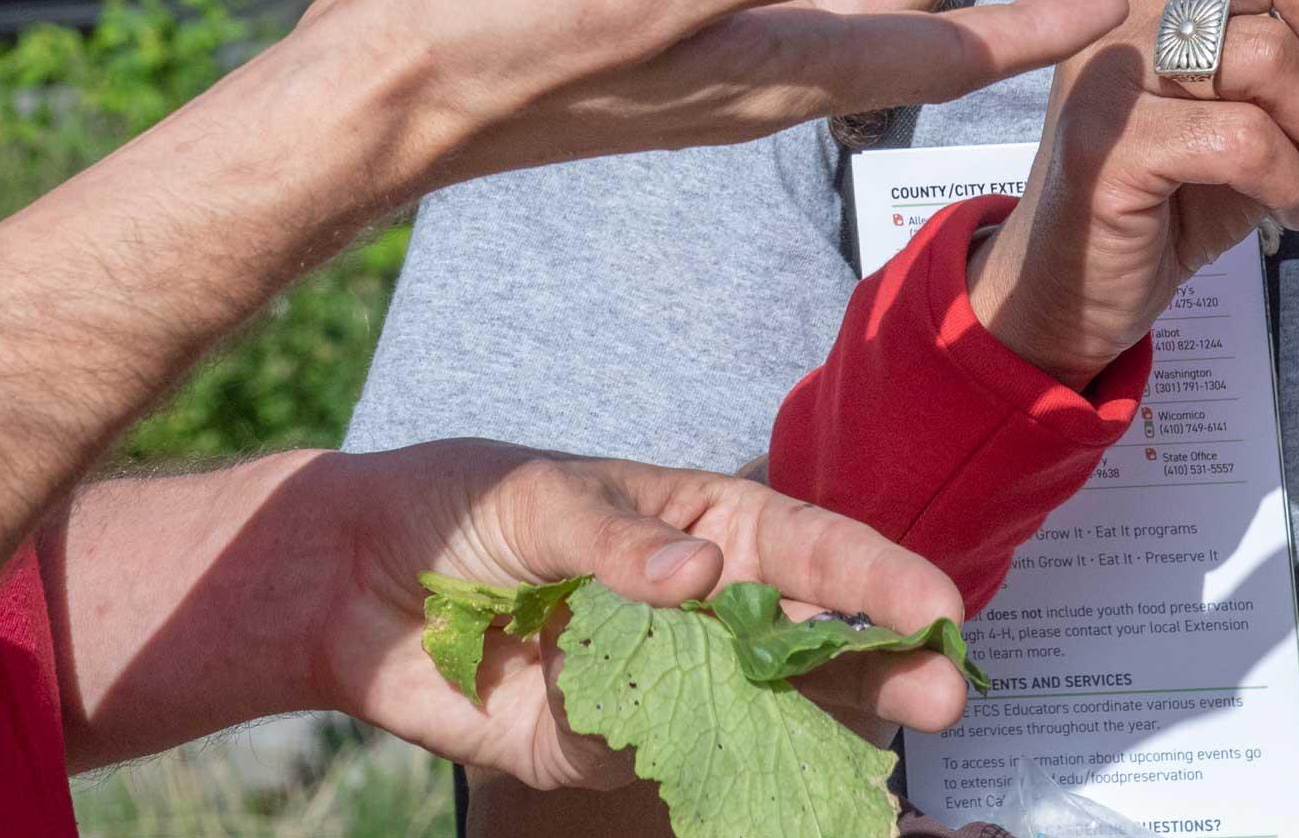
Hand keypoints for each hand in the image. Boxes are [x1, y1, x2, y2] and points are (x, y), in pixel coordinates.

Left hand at [288, 441, 976, 792]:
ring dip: (826, 738)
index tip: (938, 605)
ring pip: (765, 713)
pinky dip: (735, 786)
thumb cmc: (459, 508)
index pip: (808, 548)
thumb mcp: (536, 498)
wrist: (354, 588)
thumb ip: (616, 538)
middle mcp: (701, 605)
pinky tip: (783, 800)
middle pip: (810, 640)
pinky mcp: (613, 748)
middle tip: (944, 695)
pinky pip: (686, 769)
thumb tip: (699, 575)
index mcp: (702, 523)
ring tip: (885, 764)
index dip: (876, 576)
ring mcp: (665, 682)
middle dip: (881, 664)